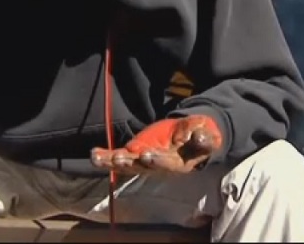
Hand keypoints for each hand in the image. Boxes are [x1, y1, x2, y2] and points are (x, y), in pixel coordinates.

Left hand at [91, 115, 221, 173]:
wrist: (192, 139)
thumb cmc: (200, 137)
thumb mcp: (207, 135)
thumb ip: (204, 138)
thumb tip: (198, 137)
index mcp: (178, 163)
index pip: (167, 164)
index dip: (157, 161)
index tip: (147, 155)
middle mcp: (159, 166)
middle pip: (142, 167)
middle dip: (129, 163)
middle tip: (118, 158)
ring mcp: (145, 162)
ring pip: (127, 164)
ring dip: (113, 162)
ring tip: (99, 158)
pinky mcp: (136, 154)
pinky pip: (119, 157)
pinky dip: (106, 157)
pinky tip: (95, 154)